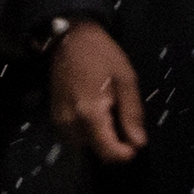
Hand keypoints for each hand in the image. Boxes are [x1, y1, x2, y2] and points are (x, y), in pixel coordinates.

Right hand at [50, 22, 148, 159]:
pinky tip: (99, 113)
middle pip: (95, 151)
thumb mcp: (126, 80)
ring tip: (112, 115)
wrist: (69, 39)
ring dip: (100, 139)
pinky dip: (89, 132)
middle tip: (126, 125)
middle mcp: (70, 122)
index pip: (106, 151)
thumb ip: (132, 114)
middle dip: (113, 145)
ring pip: (84, 145)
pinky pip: (75, 135)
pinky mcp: (55, 116)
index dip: (124, 154)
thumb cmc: (102, 55)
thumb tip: (138, 143)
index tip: (136, 144)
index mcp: (89, 112)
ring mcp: (59, 120)